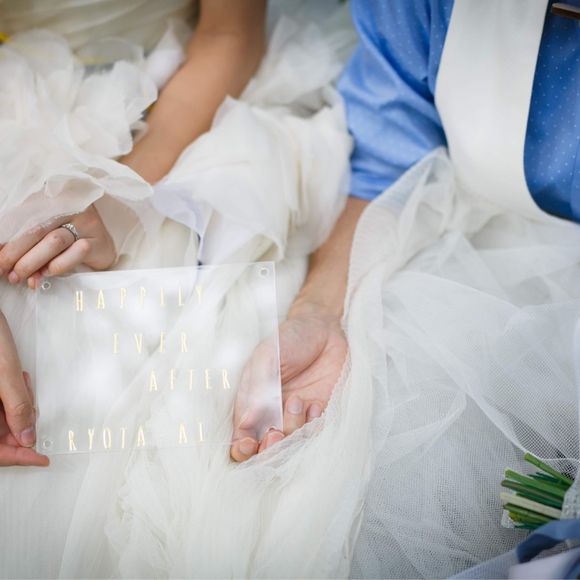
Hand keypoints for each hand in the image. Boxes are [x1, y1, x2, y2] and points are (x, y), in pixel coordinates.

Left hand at [0, 205, 115, 288]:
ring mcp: (86, 222)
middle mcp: (69, 205)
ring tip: (18, 276)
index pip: (21, 216)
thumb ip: (24, 240)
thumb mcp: (43, 230)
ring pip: (54, 241)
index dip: (5, 235)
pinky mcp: (99, 240)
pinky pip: (76, 253)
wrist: (101, 242)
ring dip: (32, 262)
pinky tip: (46, 273)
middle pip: (35, 229)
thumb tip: (3, 260)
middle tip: (1, 269)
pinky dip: (57, 266)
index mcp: (49, 197)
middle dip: (13, 252)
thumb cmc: (66, 235)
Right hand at [0, 313, 47, 466]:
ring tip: (22, 381)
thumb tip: (28, 437)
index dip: (19, 458)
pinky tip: (17, 378)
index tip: (42, 458)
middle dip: (20, 422)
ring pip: (0, 420)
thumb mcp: (4, 374)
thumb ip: (17, 407)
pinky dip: (11, 395)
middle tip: (31, 399)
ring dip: (17, 404)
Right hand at [230, 304, 347, 461]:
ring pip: (291, 444)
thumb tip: (246, 423)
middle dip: (269, 449)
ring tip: (298, 401)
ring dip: (293, 428)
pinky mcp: (319, 414)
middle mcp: (271, 414)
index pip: (240, 437)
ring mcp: (295, 416)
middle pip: (264, 450)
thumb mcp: (268, 356)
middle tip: (275, 433)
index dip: (241, 449)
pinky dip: (314, 425)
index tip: (249, 444)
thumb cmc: (290, 338)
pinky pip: (315, 434)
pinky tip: (315, 404)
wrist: (325, 328)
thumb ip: (257, 388)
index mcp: (251, 401)